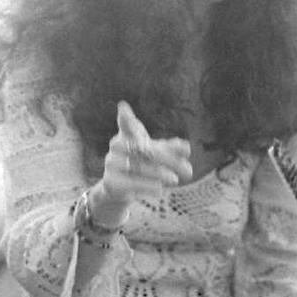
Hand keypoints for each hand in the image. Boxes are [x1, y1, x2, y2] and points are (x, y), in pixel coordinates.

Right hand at [89, 101, 192, 226]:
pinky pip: (130, 183)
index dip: (125, 116)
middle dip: (166, 158)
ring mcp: (111, 163)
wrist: (119, 189)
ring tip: (175, 179)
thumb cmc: (142, 163)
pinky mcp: (110, 181)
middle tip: (186, 168)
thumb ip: (172, 149)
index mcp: (128, 135)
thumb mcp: (157, 154)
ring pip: (137, 167)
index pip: (126, 124)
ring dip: (158, 173)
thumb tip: (187, 148)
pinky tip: (160, 190)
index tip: (123, 106)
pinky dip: (147, 186)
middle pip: (143, 149)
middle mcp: (117, 147)